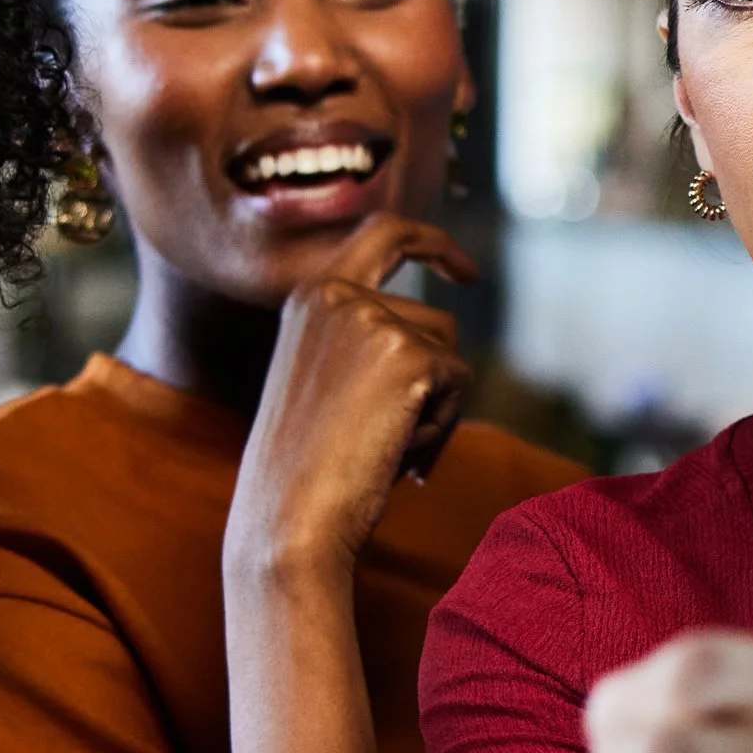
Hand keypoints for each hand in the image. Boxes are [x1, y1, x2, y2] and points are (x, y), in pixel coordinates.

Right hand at [226, 213, 475, 578]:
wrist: (288, 519)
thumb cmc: (303, 471)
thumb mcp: (324, 385)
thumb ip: (364, 349)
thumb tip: (438, 358)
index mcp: (309, 296)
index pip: (382, 233)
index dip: (431, 242)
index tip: (463, 269)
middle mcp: (337, 293)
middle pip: (433, 317)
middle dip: (443, 370)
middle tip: (439, 383)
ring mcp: (372, 319)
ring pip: (449, 355)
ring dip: (436, 408)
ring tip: (391, 453)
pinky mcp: (408, 355)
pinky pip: (457, 384)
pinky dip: (441, 428)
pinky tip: (402, 460)